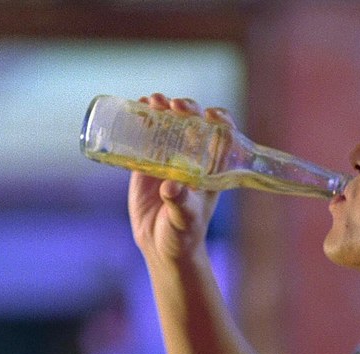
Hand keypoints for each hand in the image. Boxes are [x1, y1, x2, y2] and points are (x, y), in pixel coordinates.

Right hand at [128, 93, 235, 264]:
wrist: (161, 247)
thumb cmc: (183, 235)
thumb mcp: (184, 219)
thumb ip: (180, 204)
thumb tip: (171, 187)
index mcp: (212, 169)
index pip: (222, 136)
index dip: (219, 120)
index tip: (210, 114)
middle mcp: (193, 159)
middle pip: (194, 124)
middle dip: (187, 108)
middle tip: (174, 105)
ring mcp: (170, 159)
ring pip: (170, 125)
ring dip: (163, 108)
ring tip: (152, 100)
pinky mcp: (148, 164)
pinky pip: (146, 137)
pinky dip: (142, 120)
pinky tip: (136, 107)